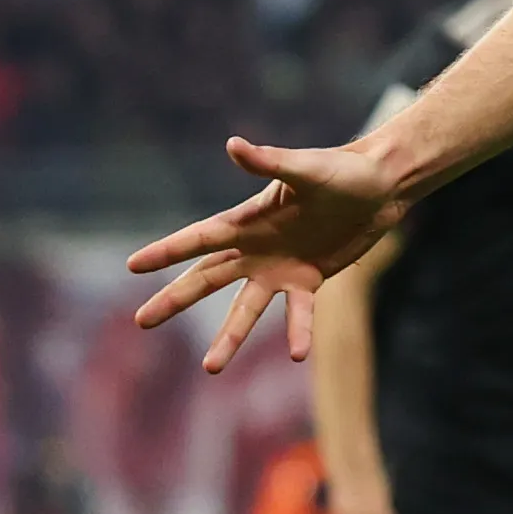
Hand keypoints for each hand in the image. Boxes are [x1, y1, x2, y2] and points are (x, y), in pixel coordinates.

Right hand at [126, 137, 408, 371]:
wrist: (379, 186)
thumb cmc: (341, 169)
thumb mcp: (305, 168)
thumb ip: (270, 161)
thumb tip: (233, 145)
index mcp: (246, 221)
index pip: (198, 239)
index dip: (166, 251)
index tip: (133, 265)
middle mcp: (255, 248)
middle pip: (206, 279)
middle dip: (174, 300)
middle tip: (142, 322)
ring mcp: (279, 268)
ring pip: (245, 309)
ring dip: (229, 337)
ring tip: (210, 368)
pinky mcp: (308, 280)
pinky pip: (298, 313)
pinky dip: (297, 332)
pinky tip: (297, 355)